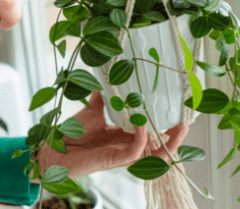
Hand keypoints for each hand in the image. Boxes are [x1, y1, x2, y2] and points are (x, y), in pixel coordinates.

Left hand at [29, 92, 187, 183]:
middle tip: (187, 122)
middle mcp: (127, 147)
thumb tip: (109, 79)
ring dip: (168, 142)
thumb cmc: (72, 132)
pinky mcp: (113, 160)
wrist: (53, 148)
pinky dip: (142, 136)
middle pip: (159, 148)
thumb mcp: (93, 109)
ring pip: (154, 155)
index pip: (152, 134)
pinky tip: (142, 122)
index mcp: (124, 136)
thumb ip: (104, 97)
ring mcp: (122, 155)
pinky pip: (135, 151)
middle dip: (176, 138)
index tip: (177, 111)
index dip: (166, 125)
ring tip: (179, 127)